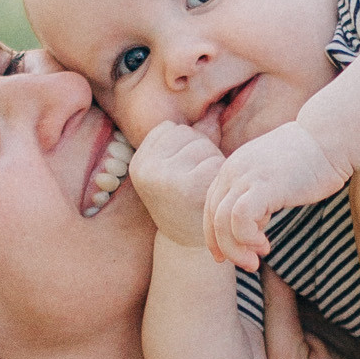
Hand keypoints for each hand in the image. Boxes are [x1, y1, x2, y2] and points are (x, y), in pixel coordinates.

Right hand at [128, 120, 224, 249]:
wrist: (191, 248)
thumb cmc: (187, 203)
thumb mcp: (175, 170)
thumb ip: (188, 141)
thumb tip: (215, 109)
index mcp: (139, 163)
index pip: (170, 129)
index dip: (185, 145)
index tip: (184, 171)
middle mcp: (146, 169)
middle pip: (187, 134)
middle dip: (200, 151)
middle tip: (198, 181)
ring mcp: (164, 178)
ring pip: (202, 145)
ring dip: (212, 161)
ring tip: (205, 186)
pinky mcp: (187, 187)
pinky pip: (214, 162)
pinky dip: (220, 174)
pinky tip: (213, 193)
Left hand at [203, 119, 350, 272]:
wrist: (330, 138)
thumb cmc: (311, 158)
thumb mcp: (275, 177)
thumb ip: (261, 196)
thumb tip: (258, 221)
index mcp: (234, 167)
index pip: (211, 206)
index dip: (214, 235)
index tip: (224, 255)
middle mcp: (233, 170)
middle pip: (213, 217)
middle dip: (225, 247)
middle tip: (246, 264)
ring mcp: (246, 177)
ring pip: (222, 222)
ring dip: (235, 248)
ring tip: (255, 260)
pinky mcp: (263, 185)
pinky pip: (240, 219)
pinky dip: (247, 238)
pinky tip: (264, 244)